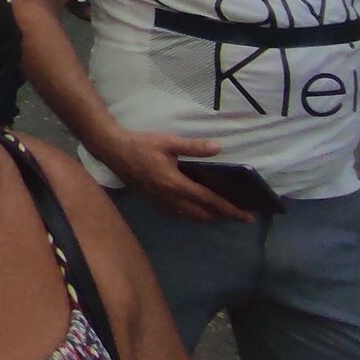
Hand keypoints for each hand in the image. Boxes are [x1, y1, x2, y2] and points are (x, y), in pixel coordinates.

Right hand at [95, 127, 249, 222]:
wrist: (113, 151)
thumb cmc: (142, 144)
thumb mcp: (169, 141)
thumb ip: (194, 147)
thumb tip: (219, 148)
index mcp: (176, 184)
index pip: (209, 201)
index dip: (229, 209)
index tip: (246, 215)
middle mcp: (170, 198)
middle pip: (202, 214)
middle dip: (222, 216)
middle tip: (238, 215)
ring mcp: (160, 202)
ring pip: (189, 217)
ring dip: (207, 218)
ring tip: (221, 214)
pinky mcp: (153, 202)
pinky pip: (178, 215)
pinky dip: (192, 216)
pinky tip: (196, 212)